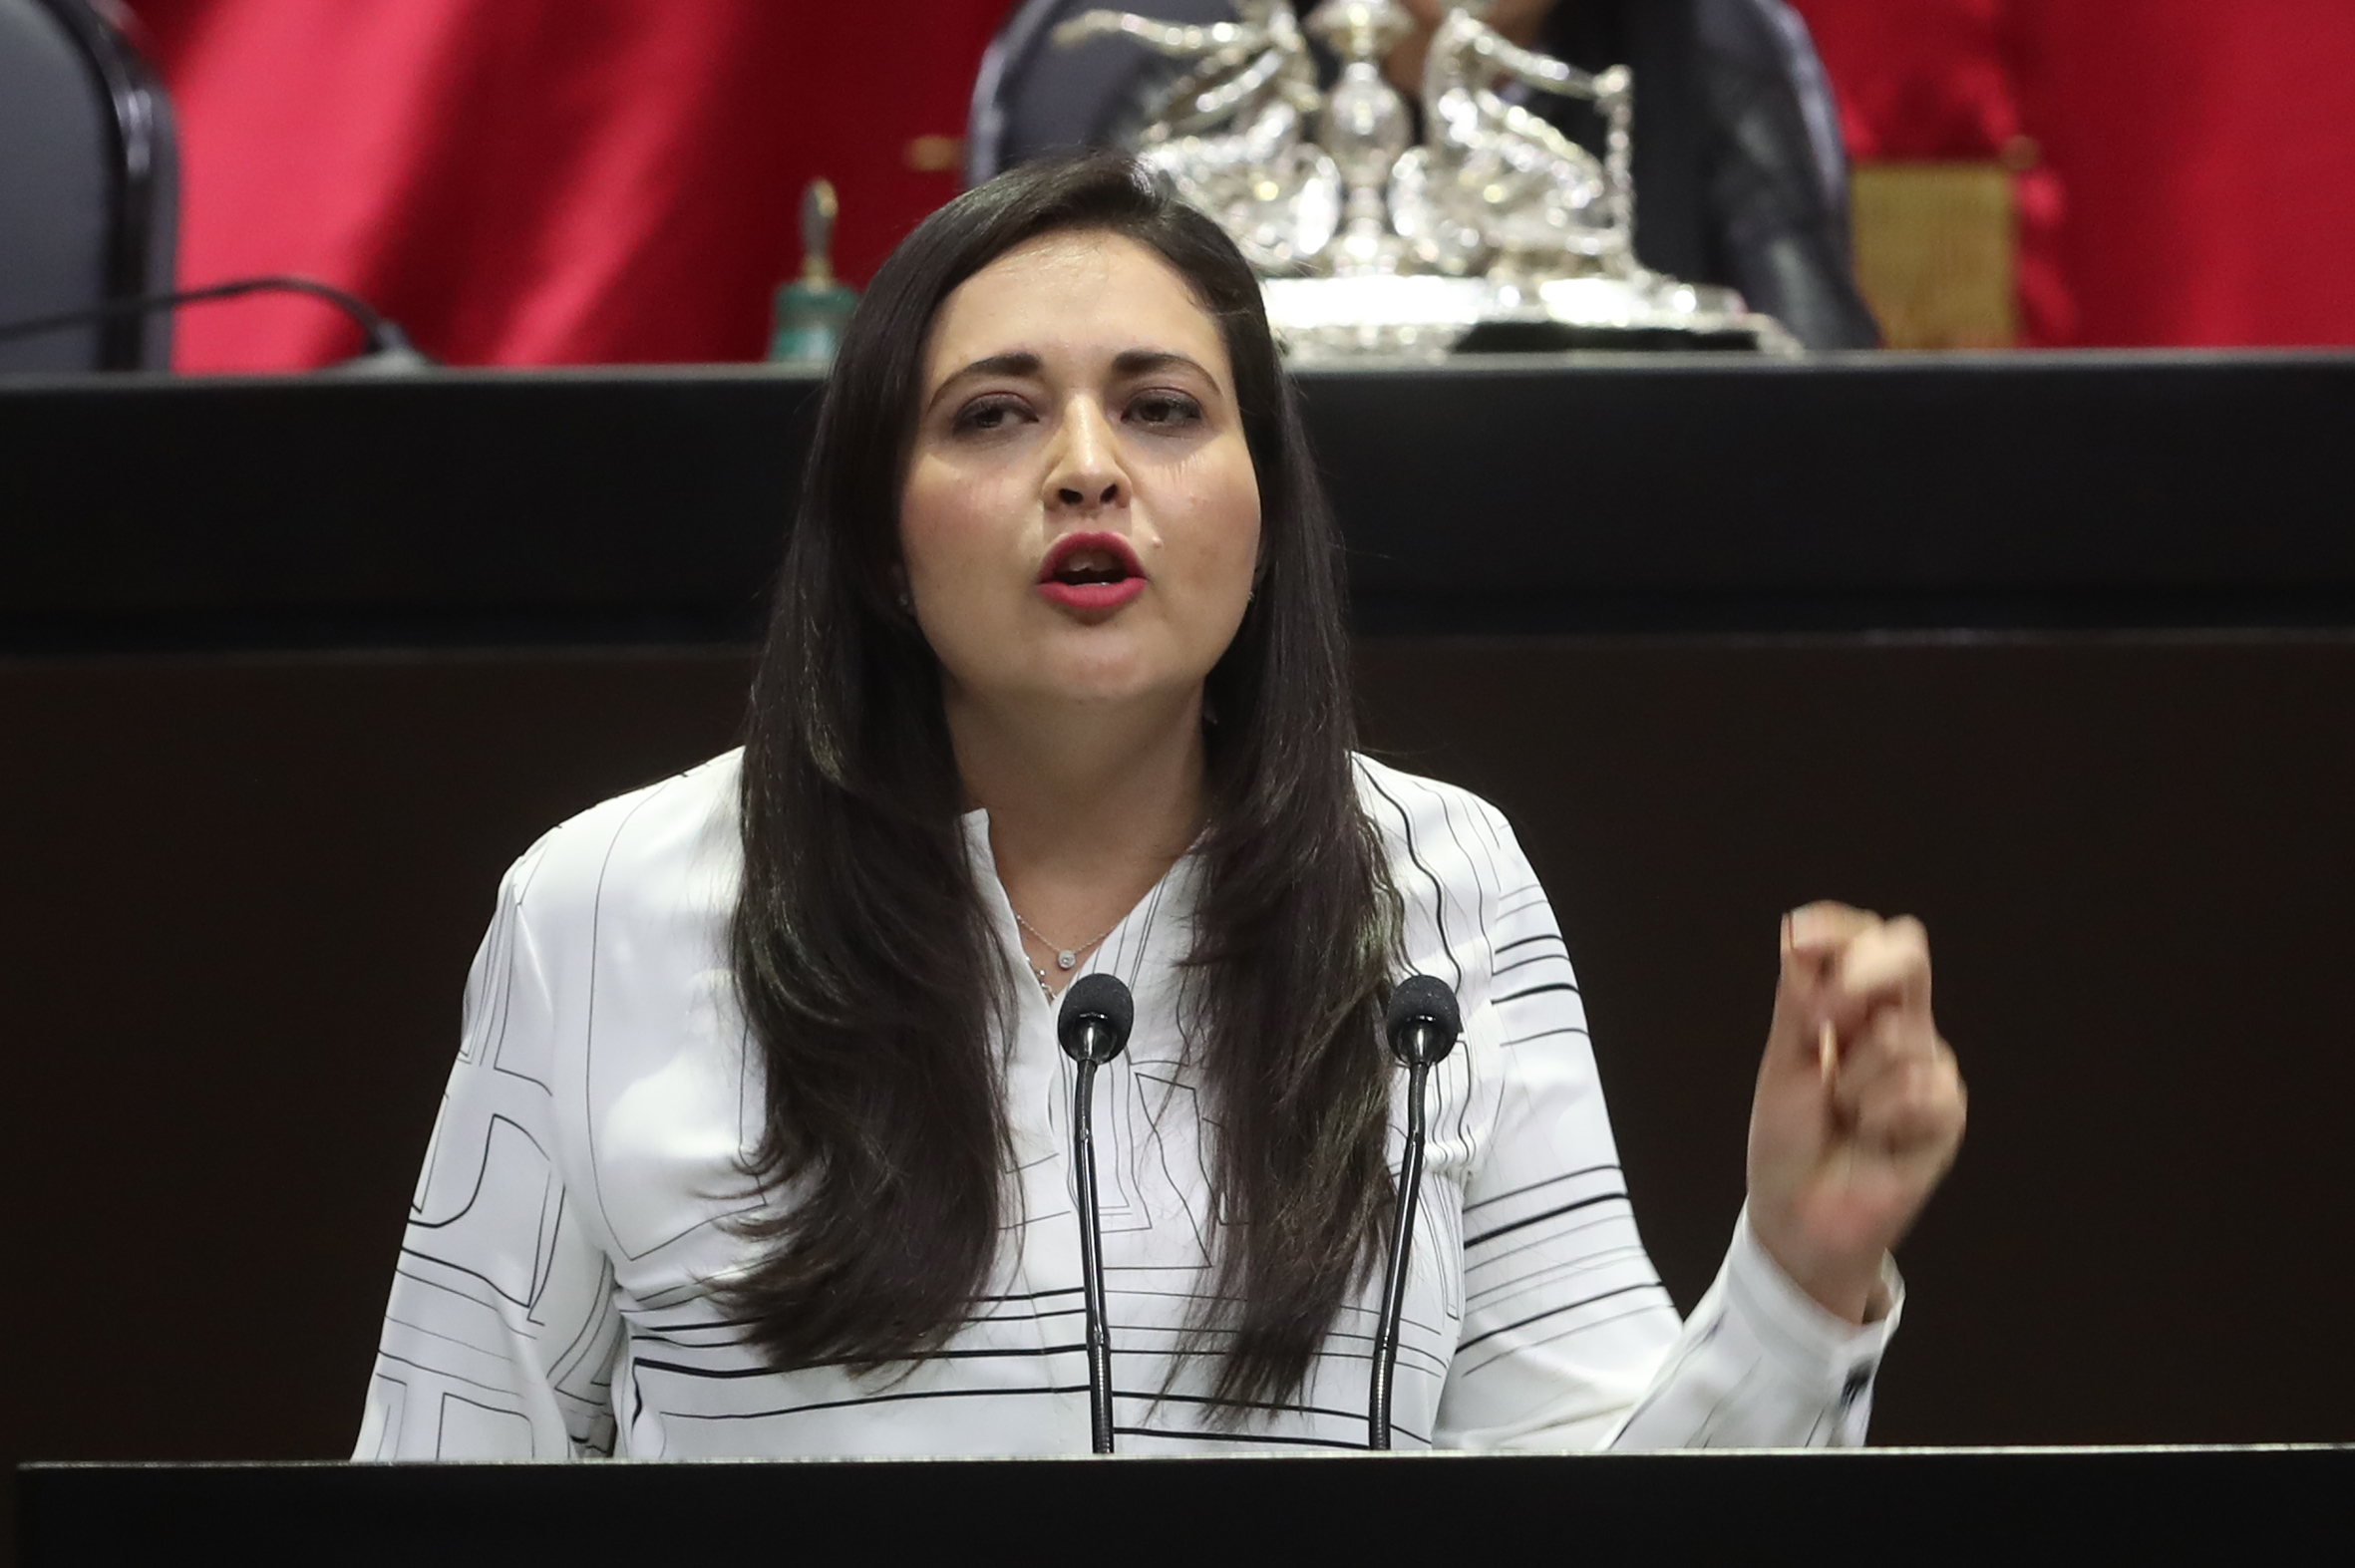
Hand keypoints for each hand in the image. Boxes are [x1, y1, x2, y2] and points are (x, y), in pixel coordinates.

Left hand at [1745, 903, 1966, 1323]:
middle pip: (1907, 955)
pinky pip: (1922, 1089)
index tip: (1798, 937)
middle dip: (1861, 976)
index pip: (1864, 941)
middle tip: (1822, 1020)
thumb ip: (1798, 1002)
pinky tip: (1873, 1138)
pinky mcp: (1947, 1112)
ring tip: (1844, 1114)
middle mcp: (1895, 1024)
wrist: (1799, 1213)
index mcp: (1852, 1006)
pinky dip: (1882, 1115)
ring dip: (1854, 1080)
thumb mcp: (1785, 1063)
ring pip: (1901, 1034)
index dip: (1838, 928)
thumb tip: (1796, 934)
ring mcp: (1926, 1065)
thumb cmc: (1788, 1137)